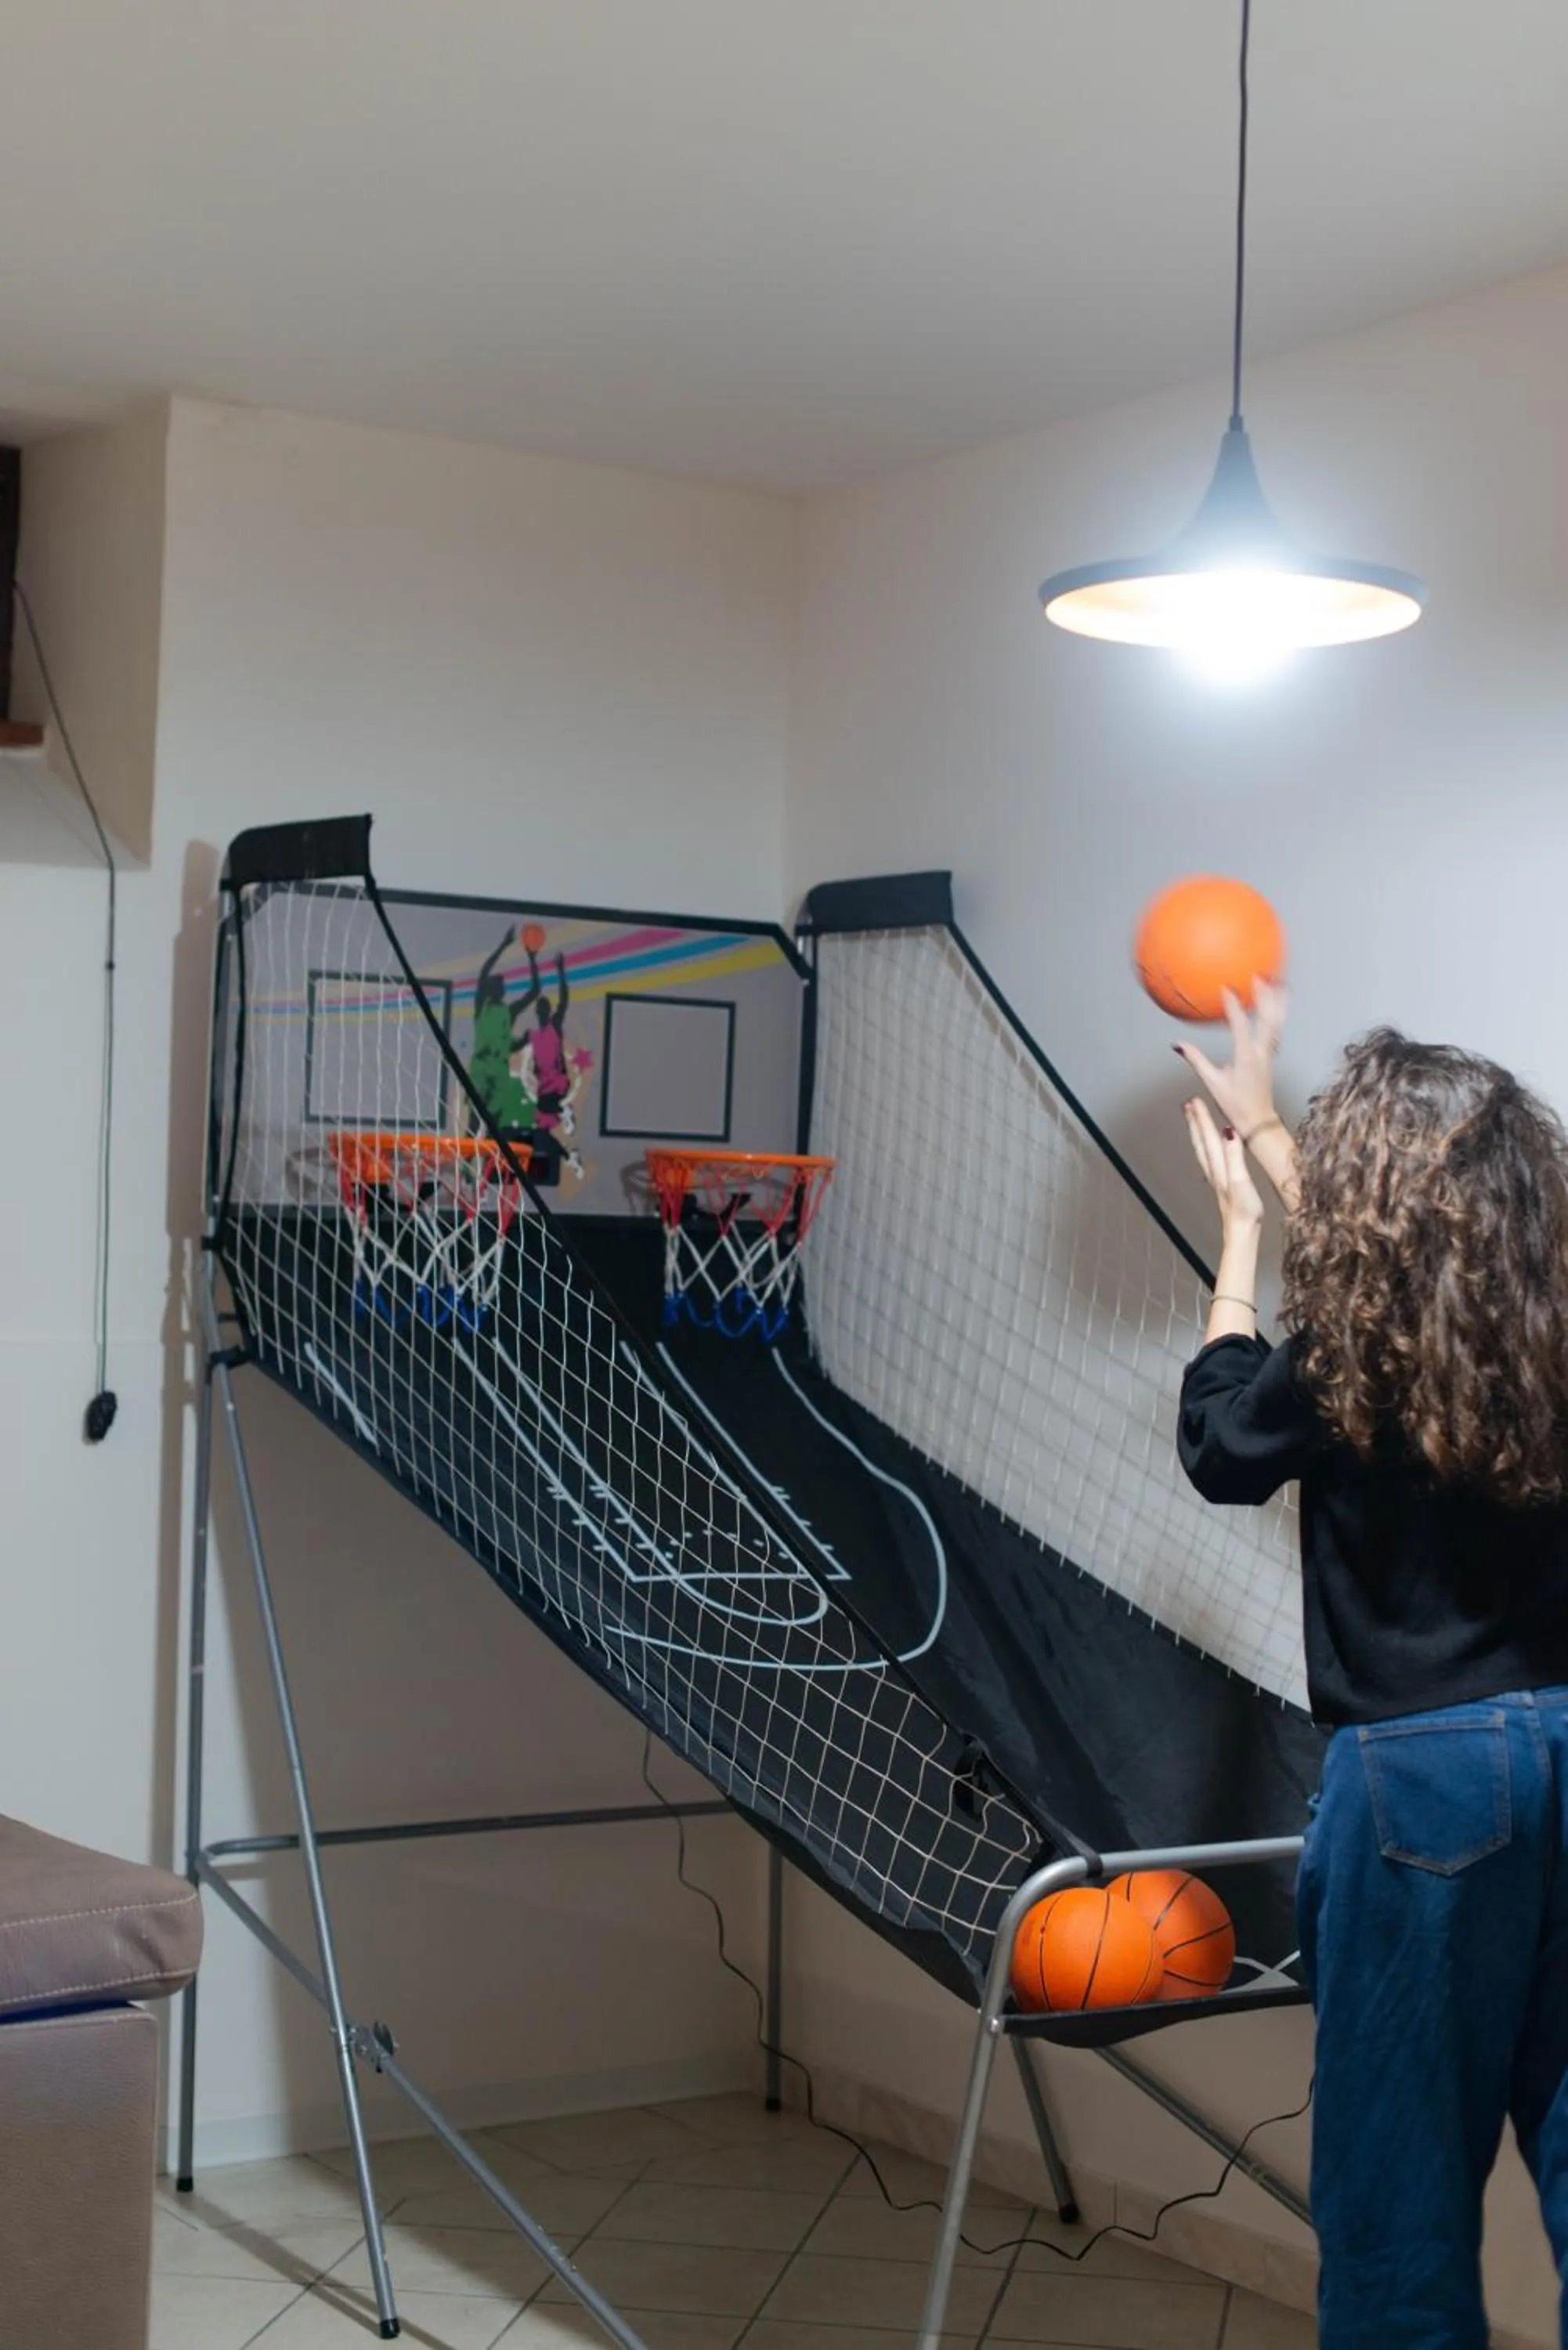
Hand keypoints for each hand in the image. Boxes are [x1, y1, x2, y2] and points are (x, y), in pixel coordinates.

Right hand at [1173, 980, 1284, 1145]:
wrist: (1259, 1120)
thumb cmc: (1236, 1104)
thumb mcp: (1212, 1082)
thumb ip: (1196, 1060)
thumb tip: (1178, 1045)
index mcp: (1246, 1056)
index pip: (1240, 1025)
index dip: (1234, 1006)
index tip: (1227, 988)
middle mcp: (1262, 1051)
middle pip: (1268, 1017)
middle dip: (1266, 995)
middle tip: (1261, 975)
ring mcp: (1270, 1052)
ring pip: (1277, 1021)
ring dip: (1277, 1001)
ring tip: (1278, 981)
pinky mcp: (1271, 1054)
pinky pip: (1276, 1028)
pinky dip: (1277, 1012)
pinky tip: (1274, 1004)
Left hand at [1183, 1098, 1263, 1237]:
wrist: (1242, 1232)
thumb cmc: (1244, 1210)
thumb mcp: (1241, 1180)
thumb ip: (1234, 1155)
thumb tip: (1227, 1131)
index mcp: (1218, 1166)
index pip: (1208, 1137)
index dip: (1202, 1118)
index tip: (1195, 1100)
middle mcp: (1214, 1170)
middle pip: (1200, 1141)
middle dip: (1195, 1122)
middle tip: (1189, 1104)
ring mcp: (1216, 1178)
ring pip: (1203, 1150)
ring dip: (1198, 1133)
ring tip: (1194, 1119)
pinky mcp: (1222, 1185)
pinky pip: (1210, 1158)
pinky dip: (1207, 1146)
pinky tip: (1210, 1147)